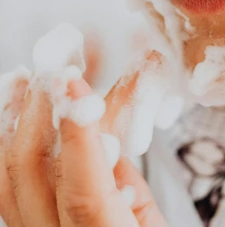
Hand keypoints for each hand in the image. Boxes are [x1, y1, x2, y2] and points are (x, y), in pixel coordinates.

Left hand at [0, 62, 168, 226]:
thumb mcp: (153, 223)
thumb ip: (126, 172)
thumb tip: (108, 109)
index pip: (82, 189)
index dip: (76, 132)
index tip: (73, 80)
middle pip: (29, 177)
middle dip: (36, 113)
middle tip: (51, 70)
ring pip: (4, 181)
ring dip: (11, 124)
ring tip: (22, 83)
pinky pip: (4, 191)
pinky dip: (6, 148)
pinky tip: (13, 120)